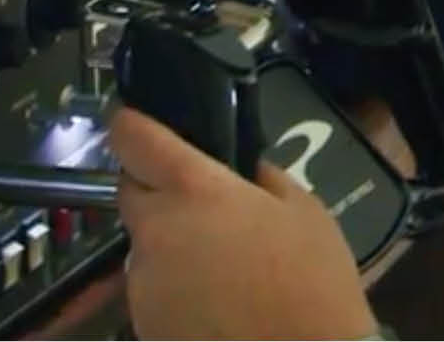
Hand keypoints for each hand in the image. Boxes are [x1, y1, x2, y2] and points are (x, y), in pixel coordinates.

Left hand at [108, 107, 373, 339]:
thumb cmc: (312, 283)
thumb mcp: (304, 210)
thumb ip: (259, 177)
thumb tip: (237, 169)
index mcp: (193, 190)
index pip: (131, 136)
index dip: (131, 124)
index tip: (139, 122)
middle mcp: (155, 231)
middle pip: (131, 191)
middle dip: (157, 190)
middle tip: (203, 208)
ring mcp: (143, 284)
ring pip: (143, 245)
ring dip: (169, 245)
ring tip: (219, 269)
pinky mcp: (142, 325)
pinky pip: (152, 290)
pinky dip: (173, 290)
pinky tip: (213, 305)